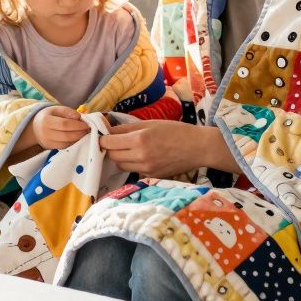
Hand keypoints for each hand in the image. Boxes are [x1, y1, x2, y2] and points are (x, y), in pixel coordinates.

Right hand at [32, 106, 90, 149]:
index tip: (87, 124)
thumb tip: (79, 117)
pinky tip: (78, 138)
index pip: (64, 124)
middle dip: (80, 133)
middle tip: (88, 130)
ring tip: (85, 133)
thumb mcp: (56, 109)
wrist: (35, 127)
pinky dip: (73, 143)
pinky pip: (64, 147)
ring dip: (78, 139)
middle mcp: (45, 133)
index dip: (77, 125)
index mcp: (46, 120)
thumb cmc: (48, 116)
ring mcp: (47, 142)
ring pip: (66, 143)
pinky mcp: (50, 148)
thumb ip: (67, 111)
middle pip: (66, 135)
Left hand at [99, 120, 236, 178]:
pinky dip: (133, 164)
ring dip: (120, 157)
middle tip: (117, 141)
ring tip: (130, 149)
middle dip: (111, 148)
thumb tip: (108, 130)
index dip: (103, 138)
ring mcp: (146, 169)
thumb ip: (127, 128)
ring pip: (120, 165)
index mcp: (139, 140)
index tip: (104, 135)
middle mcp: (141, 156)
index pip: (108, 143)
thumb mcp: (150, 123)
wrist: (197, 148)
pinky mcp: (151, 177)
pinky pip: (133, 171)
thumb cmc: (175, 131)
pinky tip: (143, 157)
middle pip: (112, 155)